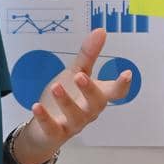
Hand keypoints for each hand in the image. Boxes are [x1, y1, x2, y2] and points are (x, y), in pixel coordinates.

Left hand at [13, 27, 133, 163]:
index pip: (115, 93)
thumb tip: (101, 30)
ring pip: (75, 116)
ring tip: (55, 87)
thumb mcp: (76, 72)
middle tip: (79, 76)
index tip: (127, 73)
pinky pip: (52, 128)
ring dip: (66, 101)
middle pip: (96, 104)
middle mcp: (89, 111)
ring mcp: (73, 123)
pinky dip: (45, 117)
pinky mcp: (55, 133)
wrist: (44, 128)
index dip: (122, 85)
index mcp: (97, 95)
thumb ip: (89, 54)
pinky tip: (37, 106)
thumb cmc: (66, 97)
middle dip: (89, 90)